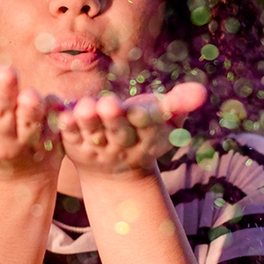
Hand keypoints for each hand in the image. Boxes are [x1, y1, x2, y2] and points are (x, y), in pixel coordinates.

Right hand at [0, 65, 61, 177]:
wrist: (17, 176)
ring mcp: (27, 146)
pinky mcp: (50, 146)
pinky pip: (53, 127)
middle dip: (2, 95)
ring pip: (29, 127)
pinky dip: (54, 113)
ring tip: (30, 95)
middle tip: (6, 72)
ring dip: (30, 111)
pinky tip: (54, 99)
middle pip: (1, 117)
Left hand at [58, 82, 206, 178]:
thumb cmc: (144, 132)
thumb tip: (202, 91)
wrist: (116, 171)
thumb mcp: (165, 120)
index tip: (140, 109)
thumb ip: (180, 104)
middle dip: (113, 118)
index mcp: (146, 138)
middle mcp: (122, 145)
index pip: (148, 127)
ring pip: (93, 134)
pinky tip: (62, 113)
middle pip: (118, 132)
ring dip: (88, 121)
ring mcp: (98, 148)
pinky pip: (70, 136)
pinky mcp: (76, 146)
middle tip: (108, 103)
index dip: (143, 119)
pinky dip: (66, 126)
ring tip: (84, 106)